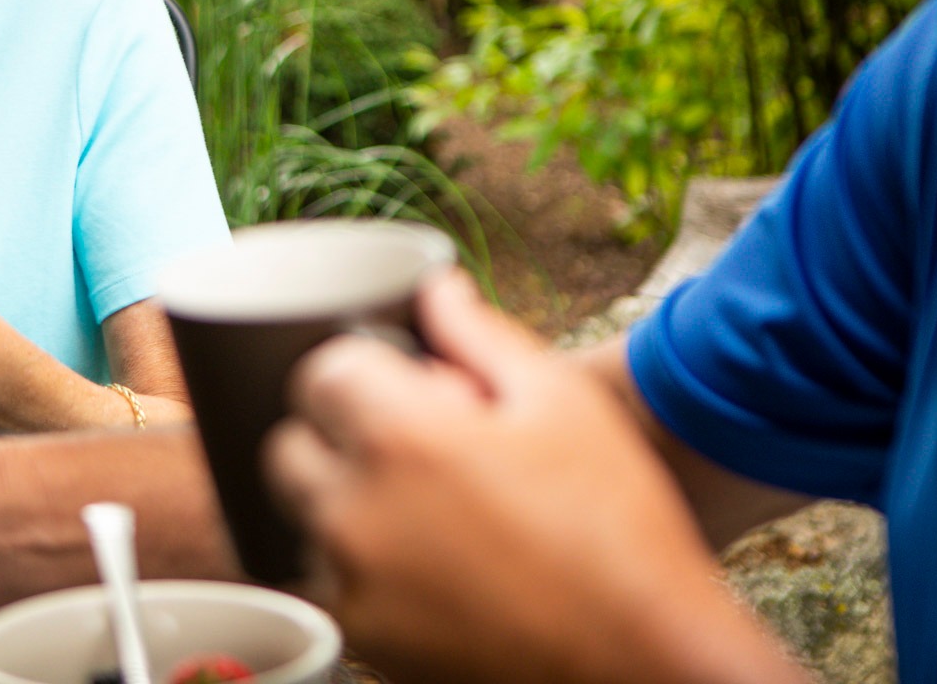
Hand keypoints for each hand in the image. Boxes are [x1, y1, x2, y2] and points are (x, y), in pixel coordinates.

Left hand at [266, 271, 805, 683]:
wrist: (647, 663)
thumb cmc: (617, 533)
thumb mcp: (562, 404)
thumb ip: (479, 335)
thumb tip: (435, 290)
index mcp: (400, 439)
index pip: (319, 372)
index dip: (365, 371)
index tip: (404, 389)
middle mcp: (356, 513)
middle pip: (290, 446)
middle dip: (339, 435)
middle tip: (415, 450)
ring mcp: (354, 586)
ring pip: (305, 519)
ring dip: (345, 505)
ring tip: (433, 516)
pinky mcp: (363, 644)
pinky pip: (327, 585)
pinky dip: (359, 570)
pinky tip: (434, 567)